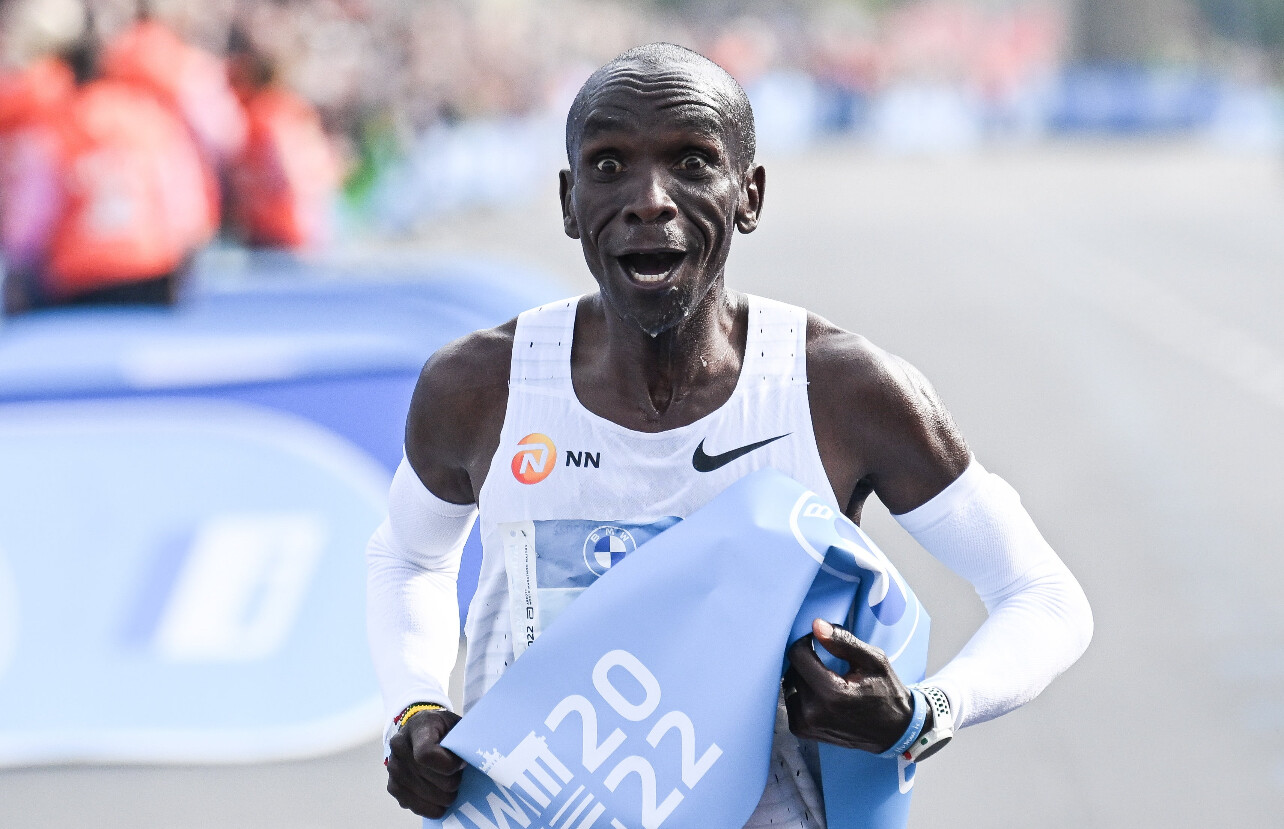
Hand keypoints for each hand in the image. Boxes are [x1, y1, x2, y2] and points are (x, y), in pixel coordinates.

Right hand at [386, 708, 464, 817]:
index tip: (462, 764)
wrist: (419, 731)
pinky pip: (415, 806)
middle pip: (431, 779)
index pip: (427, 755)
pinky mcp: (393, 787)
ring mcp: (394, 769)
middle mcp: (400, 747)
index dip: (449, 765)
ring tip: (450, 786)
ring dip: (444, 796)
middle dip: (452, 782)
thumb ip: (462, 740)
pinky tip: (440, 800)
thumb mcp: (455, 725)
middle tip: (459, 776)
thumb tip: (467, 762)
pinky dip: (432, 807)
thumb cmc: (443, 729)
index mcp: (417, 728)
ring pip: (425, 796)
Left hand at [784, 619, 913, 753]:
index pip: (797, 654)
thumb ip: (844, 642)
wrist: (893, 730)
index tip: (819, 642)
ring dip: (803, 676)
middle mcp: (813, 712)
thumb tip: (816, 625)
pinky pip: (790, 700)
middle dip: (807, 660)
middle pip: (793, 670)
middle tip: (829, 663)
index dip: (806, 642)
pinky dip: (801, 693)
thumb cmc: (886, 692)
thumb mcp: (873, 660)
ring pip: (789, 684)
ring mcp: (806, 724)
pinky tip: (821, 694)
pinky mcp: (802, 731)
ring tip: (827, 679)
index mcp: (831, 693)